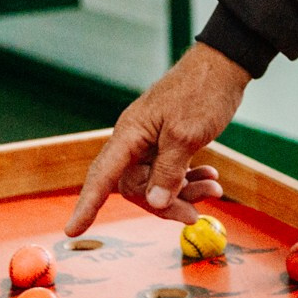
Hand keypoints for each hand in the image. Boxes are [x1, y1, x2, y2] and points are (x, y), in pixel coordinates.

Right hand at [65, 44, 249, 234]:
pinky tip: (211, 178)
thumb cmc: (201, 92)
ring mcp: (152, 142)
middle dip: (164, 204)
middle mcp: (136, 140)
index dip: (87, 205)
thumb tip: (153, 203)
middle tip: (195, 213)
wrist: (224, 66)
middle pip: (136, 187)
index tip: (73, 231)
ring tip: (214, 189)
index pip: (101, 176)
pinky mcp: (169, 143)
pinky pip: (171, 172)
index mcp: (130, 134)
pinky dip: (190, 179)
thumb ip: (168, 171)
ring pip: (157, 183)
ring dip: (184, 192)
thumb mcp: (186, 134)